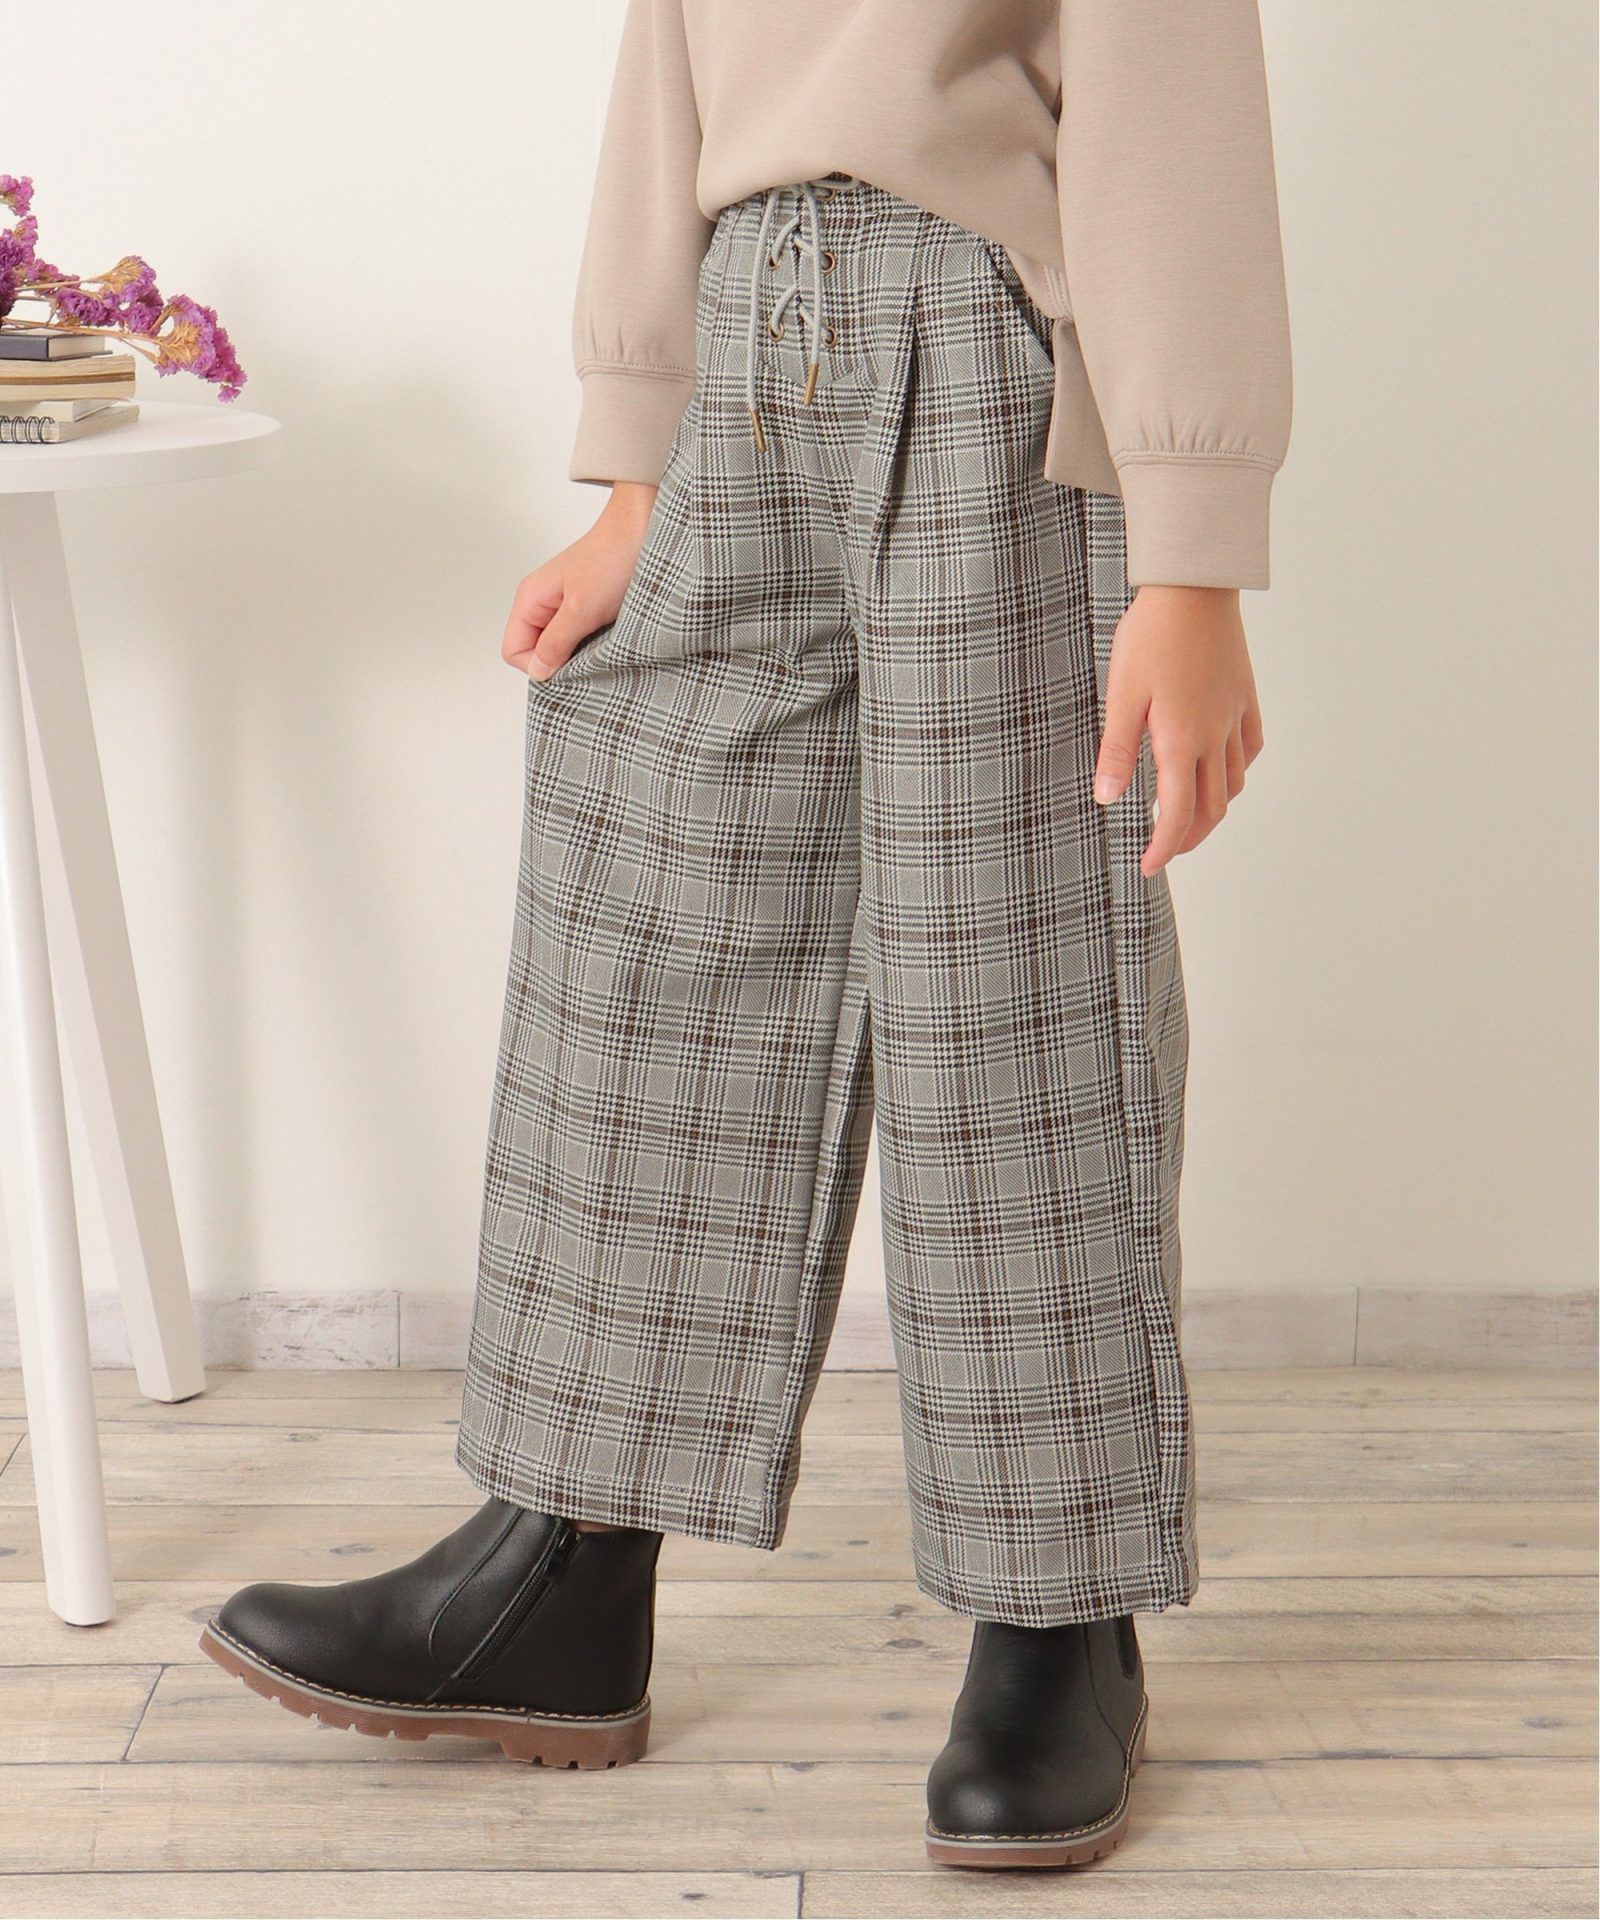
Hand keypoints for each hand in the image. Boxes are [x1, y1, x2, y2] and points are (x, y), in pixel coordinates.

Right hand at [502, 481, 657, 679]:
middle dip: (561, 660)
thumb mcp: (581, 610)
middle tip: (590, 650)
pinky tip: (612, 632)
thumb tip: (539, 672)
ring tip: (604, 637)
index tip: (569, 660)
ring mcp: (565, 605)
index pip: (513, 652)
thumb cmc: (613, 559)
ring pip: (561, 646)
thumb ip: (555, 643)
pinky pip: (580, 637)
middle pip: (536, 652)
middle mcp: (542, 604)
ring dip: (581, 651)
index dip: (538, 664)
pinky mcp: (587, 607)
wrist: (645, 529)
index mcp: (530, 600)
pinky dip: (595, 641)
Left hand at [1093, 585, 1263, 877]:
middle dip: (1189, 837)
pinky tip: (1223, 766)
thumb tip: (1108, 798)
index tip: (1149, 867)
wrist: (1194, 588)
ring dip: (1214, 807)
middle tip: (1166, 849)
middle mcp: (1214, 736)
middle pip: (1212, 807)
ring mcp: (1234, 716)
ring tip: (1190, 814)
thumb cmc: (1152, 636)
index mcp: (1180, 741)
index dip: (1163, 848)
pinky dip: (1238, 768)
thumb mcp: (1121, 694)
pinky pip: (1250, 746)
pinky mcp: (1244, 696)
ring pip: (1235, 781)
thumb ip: (1116, 750)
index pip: (1176, 814)